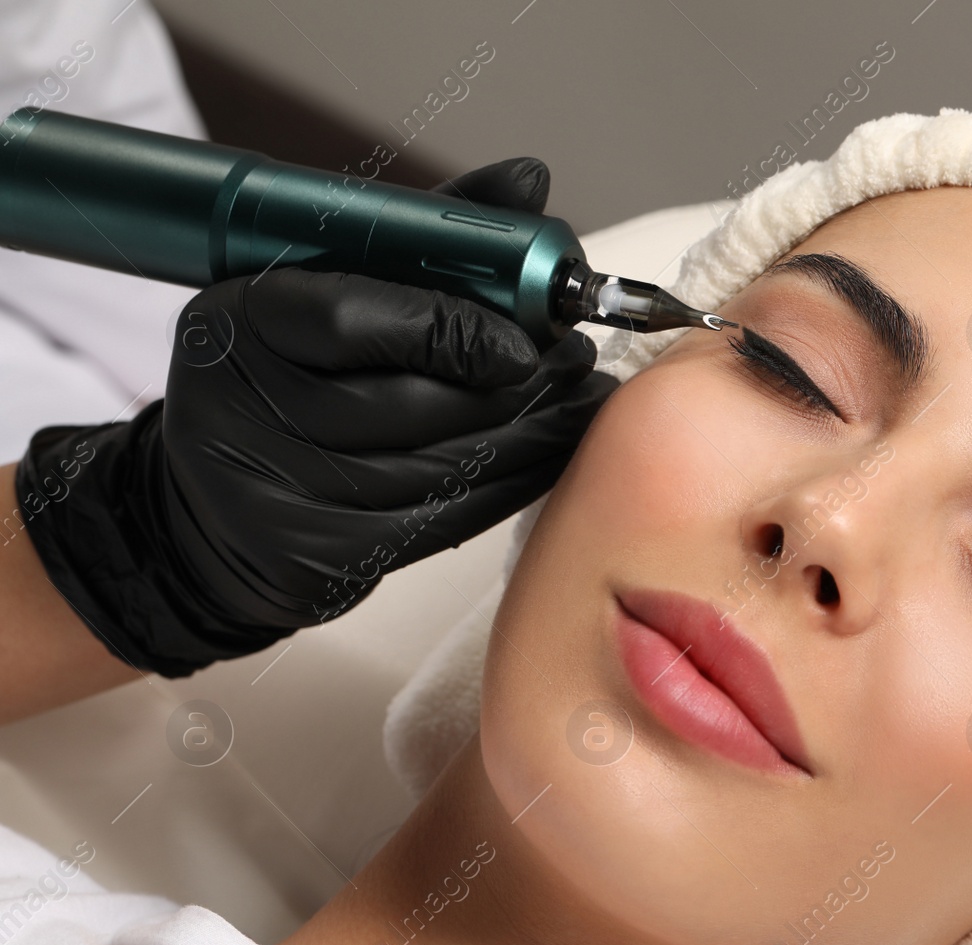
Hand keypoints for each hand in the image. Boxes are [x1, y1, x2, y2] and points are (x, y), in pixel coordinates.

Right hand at [15, 158, 616, 677]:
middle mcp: (245, 408)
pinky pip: (448, 520)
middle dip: (517, 385)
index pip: (355, 319)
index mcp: (239, 321)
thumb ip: (425, 233)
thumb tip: (527, 181)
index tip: (529, 335)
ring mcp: (279, 492)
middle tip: (575, 359)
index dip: (455, 329)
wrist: (213, 507)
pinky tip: (551, 450)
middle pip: (415, 402)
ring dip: (532, 433)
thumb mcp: (332, 282)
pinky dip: (513, 482)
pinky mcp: (322, 558)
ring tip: (580, 399)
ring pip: (444, 465)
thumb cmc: (290, 373)